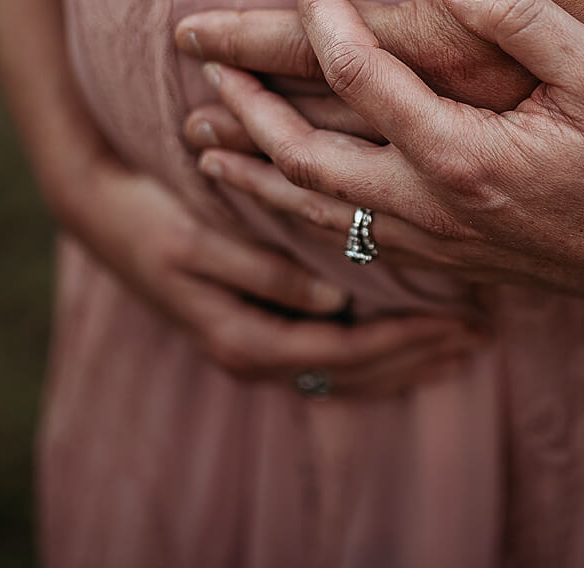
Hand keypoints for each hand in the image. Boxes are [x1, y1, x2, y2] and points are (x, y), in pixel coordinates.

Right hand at [46, 155, 483, 395]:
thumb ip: (264, 272)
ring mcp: (257, 346)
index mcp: (245, 340)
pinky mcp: (260, 328)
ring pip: (348, 372)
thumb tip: (331, 301)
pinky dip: (378, 353)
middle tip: (483, 334)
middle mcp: (255, 354)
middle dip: (420, 355)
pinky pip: (332, 357)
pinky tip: (412, 340)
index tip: (462, 320)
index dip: (407, 339)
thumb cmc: (150, 218)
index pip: (346, 351)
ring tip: (464, 342)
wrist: (100, 210)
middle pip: (356, 372)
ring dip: (407, 360)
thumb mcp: (198, 242)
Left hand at [193, 0, 583, 308]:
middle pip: (310, 160)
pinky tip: (290, 204)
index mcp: (465, 151)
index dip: (319, 17)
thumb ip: (523, 17)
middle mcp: (439, 205)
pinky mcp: (459, 259)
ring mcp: (444, 242)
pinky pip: (358, 241)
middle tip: (202, 67)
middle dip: (250, 110)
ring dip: (259, 176)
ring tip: (206, 150)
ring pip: (324, 214)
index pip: (360, 75)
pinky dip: (306, 217)